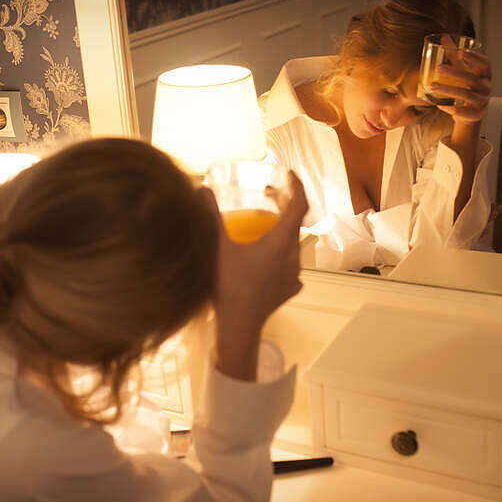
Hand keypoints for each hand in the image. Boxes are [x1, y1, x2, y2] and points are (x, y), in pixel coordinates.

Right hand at [202, 170, 308, 331]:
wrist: (238, 326)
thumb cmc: (228, 286)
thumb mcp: (216, 248)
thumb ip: (210, 216)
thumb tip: (202, 189)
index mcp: (280, 242)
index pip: (299, 205)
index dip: (296, 186)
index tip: (289, 175)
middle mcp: (293, 257)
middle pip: (296, 223)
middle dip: (284, 205)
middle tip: (269, 196)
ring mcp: (294, 275)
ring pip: (293, 245)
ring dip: (282, 231)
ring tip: (263, 227)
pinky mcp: (290, 289)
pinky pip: (290, 266)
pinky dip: (280, 256)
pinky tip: (266, 260)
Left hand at [431, 45, 491, 126]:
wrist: (468, 113)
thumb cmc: (465, 88)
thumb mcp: (462, 71)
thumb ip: (454, 56)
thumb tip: (444, 37)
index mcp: (485, 75)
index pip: (485, 64)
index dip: (475, 58)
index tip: (462, 51)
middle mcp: (486, 87)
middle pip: (472, 79)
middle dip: (454, 73)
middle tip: (438, 68)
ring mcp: (482, 102)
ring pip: (466, 95)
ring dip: (447, 90)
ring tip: (432, 86)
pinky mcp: (476, 114)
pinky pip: (462, 111)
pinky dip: (450, 107)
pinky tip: (439, 104)